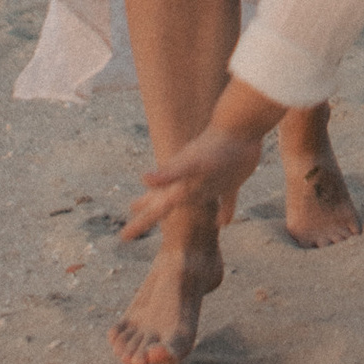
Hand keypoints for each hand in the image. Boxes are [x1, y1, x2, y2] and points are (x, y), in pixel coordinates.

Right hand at [123, 113, 275, 241]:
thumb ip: (169, 173)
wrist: (240, 126)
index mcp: (179, 184)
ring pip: (191, 200)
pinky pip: (225, 201)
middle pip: (165, 203)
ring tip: (168, 212)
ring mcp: (210, 181)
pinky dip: (225, 212)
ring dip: (181, 208)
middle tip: (131, 229)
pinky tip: (224, 223)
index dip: (141, 223)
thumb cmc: (214, 147)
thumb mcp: (191, 163)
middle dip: (148, 215)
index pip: (155, 208)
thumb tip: (144, 179)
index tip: (123, 237)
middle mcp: (190, 183)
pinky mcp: (232, 181)